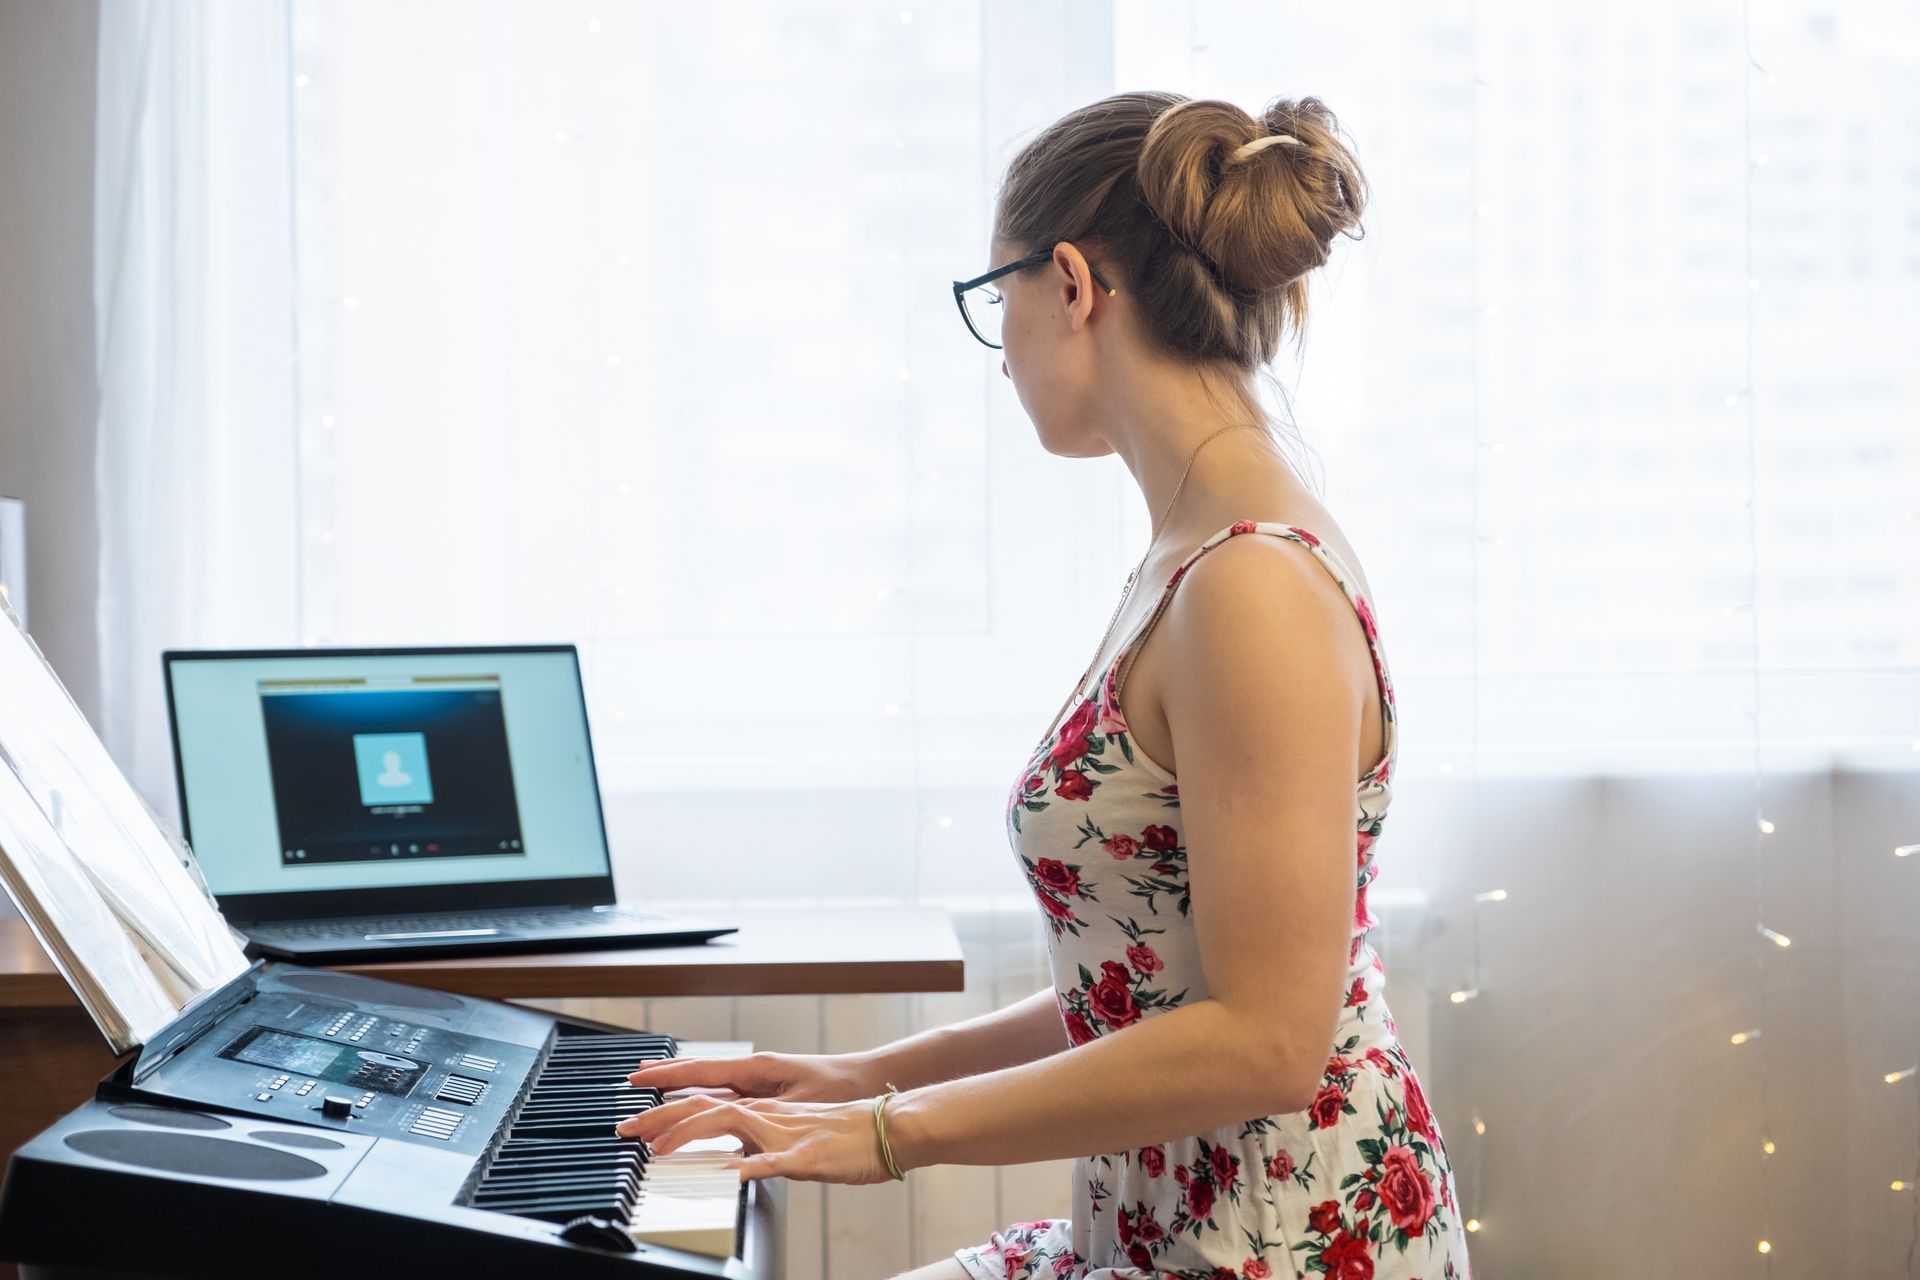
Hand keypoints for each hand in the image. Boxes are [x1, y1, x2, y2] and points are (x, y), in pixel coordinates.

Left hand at [613, 1093, 894, 1184]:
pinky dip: (746, 1167)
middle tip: (628, 1130)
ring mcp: (786, 1133)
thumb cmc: (849, 1136)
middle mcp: (770, 1115)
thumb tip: (739, 1159)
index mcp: (766, 1111)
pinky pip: (772, 1162)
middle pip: (706, 1107)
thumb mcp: (799, 1137)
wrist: (890, 1127)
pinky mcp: (807, 1157)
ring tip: (659, 1150)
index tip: (638, 1123)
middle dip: (662, 1118)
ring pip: (729, 1123)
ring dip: (690, 1133)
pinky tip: (725, 1176)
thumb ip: (767, 1144)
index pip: (708, 1104)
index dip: (670, 1111)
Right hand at [625, 1050, 881, 1103]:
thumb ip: (763, 1115)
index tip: (635, 1079)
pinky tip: (691, 1106)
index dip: (665, 1076)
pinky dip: (701, 1098)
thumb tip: (726, 1123)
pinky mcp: (768, 1095)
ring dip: (678, 1090)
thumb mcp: (800, 1103)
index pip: (699, 1070)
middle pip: (696, 1077)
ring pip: (708, 1086)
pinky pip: (724, 1095)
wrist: (870, 1084)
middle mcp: (753, 1073)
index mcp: (757, 1069)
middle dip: (661, 1085)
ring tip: (648, 1095)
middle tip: (629, 1094)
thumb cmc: (842, 1089)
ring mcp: (759, 1083)